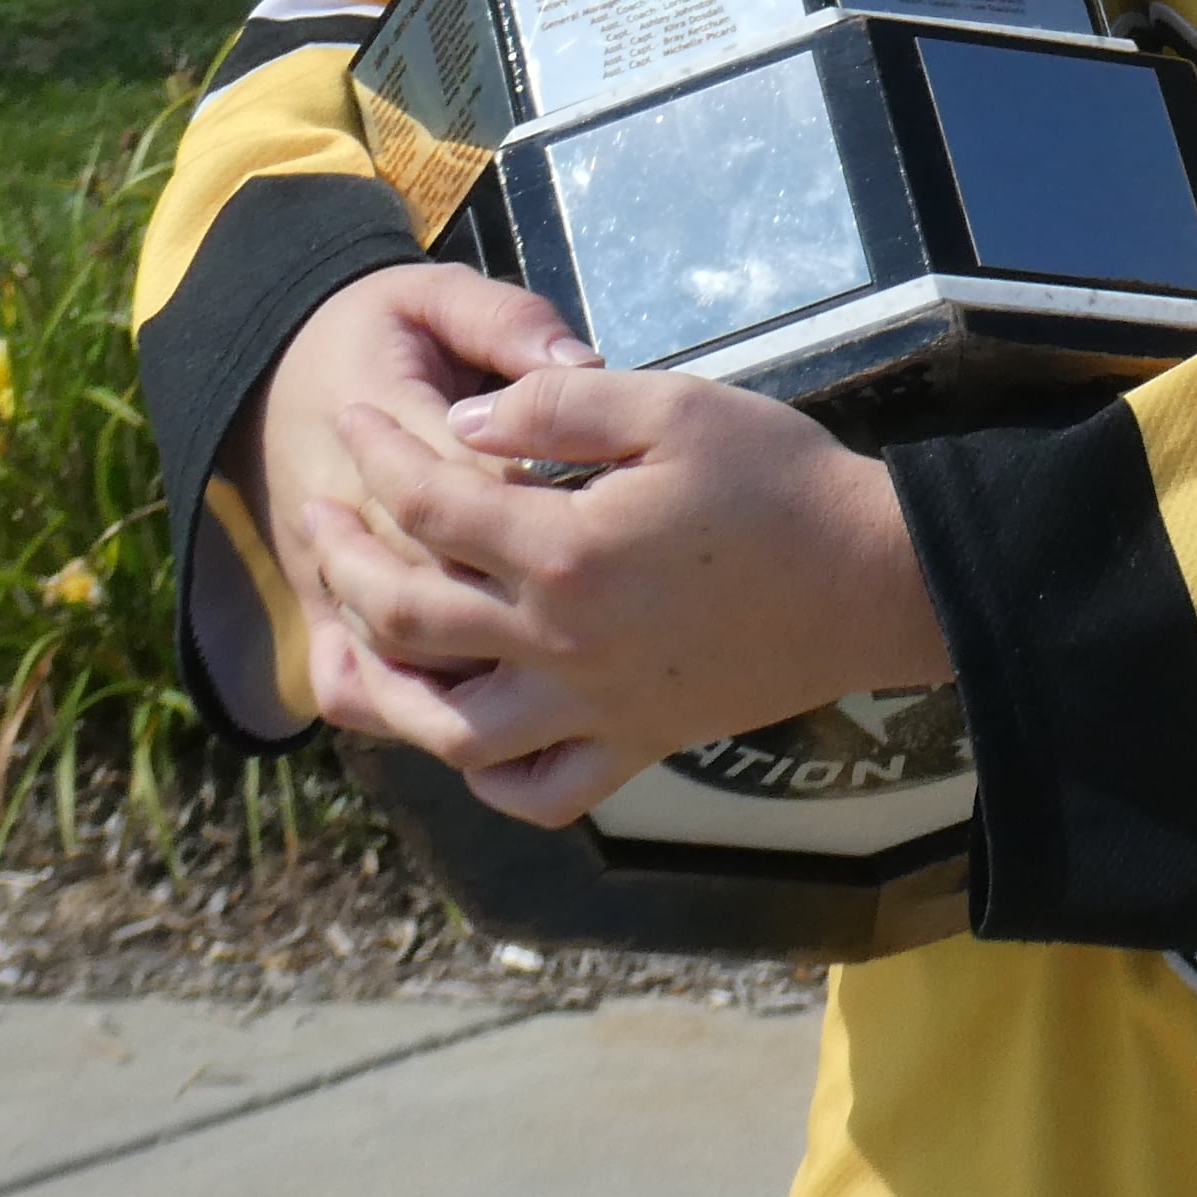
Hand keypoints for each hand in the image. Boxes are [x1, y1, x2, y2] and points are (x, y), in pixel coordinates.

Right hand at [238, 261, 592, 744]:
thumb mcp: (435, 295)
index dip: (552, 508)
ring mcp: (323, 572)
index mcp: (383, 416)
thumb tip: (583, 365)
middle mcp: (347, 508)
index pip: (479, 483)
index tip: (621, 516)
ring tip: (572, 673)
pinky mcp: (317, 608)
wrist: (278, 369)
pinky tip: (491, 711)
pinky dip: (409, 708)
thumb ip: (509, 322)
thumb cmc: (377, 330)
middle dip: (530, 606)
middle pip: (446, 582)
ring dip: (478, 669)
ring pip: (402, 649)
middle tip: (619, 612)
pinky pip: (353, 682)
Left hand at [284, 358, 952, 827]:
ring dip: (381, 690)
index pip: (432, 504)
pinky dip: (487, 776)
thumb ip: (558, 405)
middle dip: (343, 564)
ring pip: (450, 730)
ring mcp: (598, 708)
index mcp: (568, 551)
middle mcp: (565, 645)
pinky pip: (540, 792)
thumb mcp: (672, 405)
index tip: (353, 420)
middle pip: (409, 621)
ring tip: (344, 646)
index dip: (379, 456)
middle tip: (319, 518)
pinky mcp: (638, 744)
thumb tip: (464, 423)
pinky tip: (464, 736)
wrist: (877, 579)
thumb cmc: (780, 480)